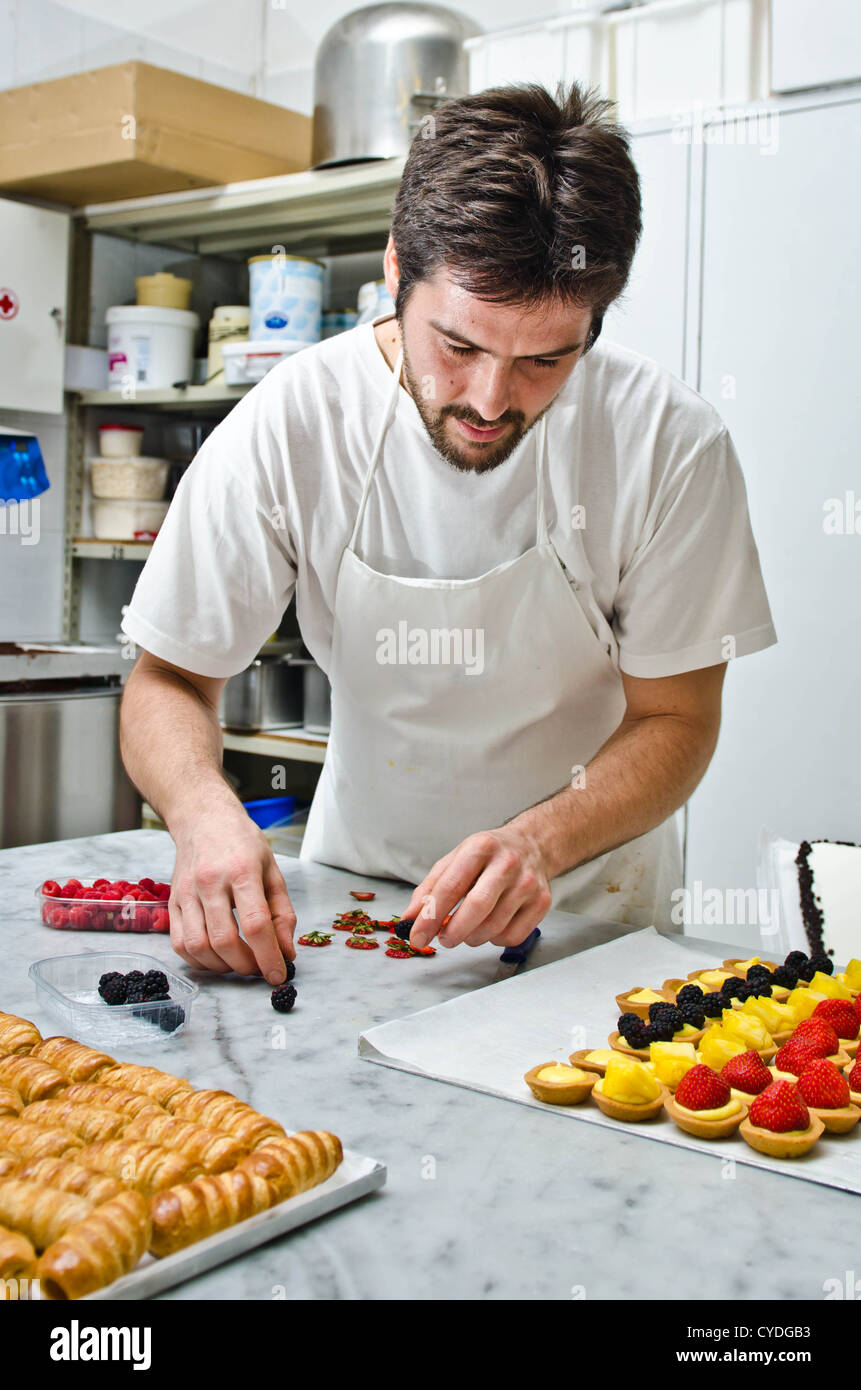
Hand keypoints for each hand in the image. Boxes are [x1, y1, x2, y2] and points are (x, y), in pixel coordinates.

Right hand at [168, 801, 295, 982]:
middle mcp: (210, 882)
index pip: (255, 924)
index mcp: (242, 871)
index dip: (268, 956)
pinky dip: (199, 961)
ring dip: (222, 967)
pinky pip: (179, 944)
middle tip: (260, 969)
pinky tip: (216, 959)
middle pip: (224, 940)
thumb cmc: (242, 843)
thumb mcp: (273, 871)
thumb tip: (286, 952)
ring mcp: (187, 893)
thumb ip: (283, 913)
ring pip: (198, 946)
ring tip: (239, 964)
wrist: (203, 819)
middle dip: (245, 965)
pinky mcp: (172, 902)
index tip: (278, 975)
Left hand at [404, 826, 552, 949]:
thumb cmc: (487, 856)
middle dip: (454, 931)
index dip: (430, 917)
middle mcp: (507, 863)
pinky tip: (490, 927)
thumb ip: (430, 889)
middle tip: (443, 940)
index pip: (450, 887)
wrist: (532, 845)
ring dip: (472, 937)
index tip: (416, 937)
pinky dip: (495, 939)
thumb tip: (410, 919)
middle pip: (477, 907)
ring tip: (466, 930)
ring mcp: (528, 883)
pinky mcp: (542, 902)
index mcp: (480, 847)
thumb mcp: (455, 860)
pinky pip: (513, 936)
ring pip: (494, 927)